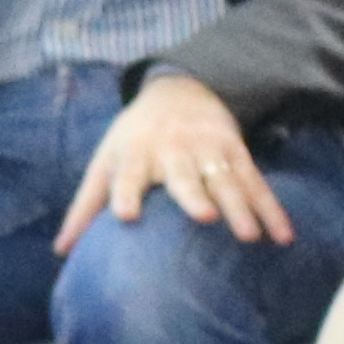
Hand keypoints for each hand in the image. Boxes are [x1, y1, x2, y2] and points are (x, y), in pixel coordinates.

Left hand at [58, 69, 290, 254]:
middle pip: (184, 174)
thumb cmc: (134, 139)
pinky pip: (256, 183)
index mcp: (136, 154)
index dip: (126, 193)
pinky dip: (271, 209)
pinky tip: (283, 235)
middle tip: (205, 216)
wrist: (180, 91)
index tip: (125, 216)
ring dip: (241, 206)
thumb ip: (86, 207)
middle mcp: (172, 150)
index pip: (128, 174)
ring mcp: (208, 149)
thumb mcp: (106, 162)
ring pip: (226, 180)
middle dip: (195, 194)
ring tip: (250, 236)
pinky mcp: (236, 153)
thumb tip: (60, 252)